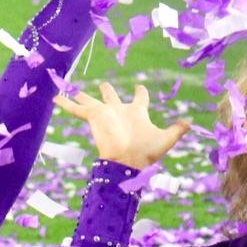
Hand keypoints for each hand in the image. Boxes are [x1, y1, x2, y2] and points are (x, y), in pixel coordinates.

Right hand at [56, 83, 189, 168]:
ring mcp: (105, 114)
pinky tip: (55, 98)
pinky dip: (65, 103)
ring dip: (83, 96)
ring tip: (73, 89)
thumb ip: (177, 129)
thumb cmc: (146, 151)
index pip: (139, 99)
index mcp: (136, 114)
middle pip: (112, 97)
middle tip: (104, 85)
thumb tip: (190, 123)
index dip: (140, 92)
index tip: (140, 86)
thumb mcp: (166, 138)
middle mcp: (119, 112)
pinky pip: (76, 108)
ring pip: (91, 101)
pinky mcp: (93, 117)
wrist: (126, 161)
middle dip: (108, 91)